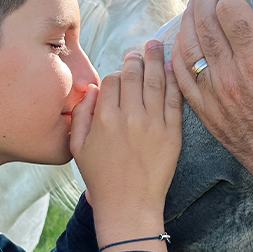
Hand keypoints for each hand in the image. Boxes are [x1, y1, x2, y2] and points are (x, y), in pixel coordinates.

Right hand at [71, 40, 181, 251]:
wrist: (129, 205)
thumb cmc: (100, 178)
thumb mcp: (77, 147)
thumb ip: (81, 114)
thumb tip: (92, 90)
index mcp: (105, 119)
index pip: (111, 80)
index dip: (115, 73)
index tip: (121, 70)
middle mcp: (130, 117)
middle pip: (134, 75)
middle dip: (136, 58)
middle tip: (140, 48)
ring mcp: (154, 124)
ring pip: (156, 81)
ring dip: (156, 60)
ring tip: (156, 46)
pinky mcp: (172, 133)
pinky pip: (174, 100)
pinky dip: (174, 81)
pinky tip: (172, 68)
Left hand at [171, 0, 252, 207]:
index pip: (232, 13)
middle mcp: (230, 79)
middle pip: (205, 25)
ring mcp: (214, 98)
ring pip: (187, 48)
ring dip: (187, 20)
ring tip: (195, 3)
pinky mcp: (207, 114)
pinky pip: (181, 79)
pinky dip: (176, 54)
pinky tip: (181, 41)